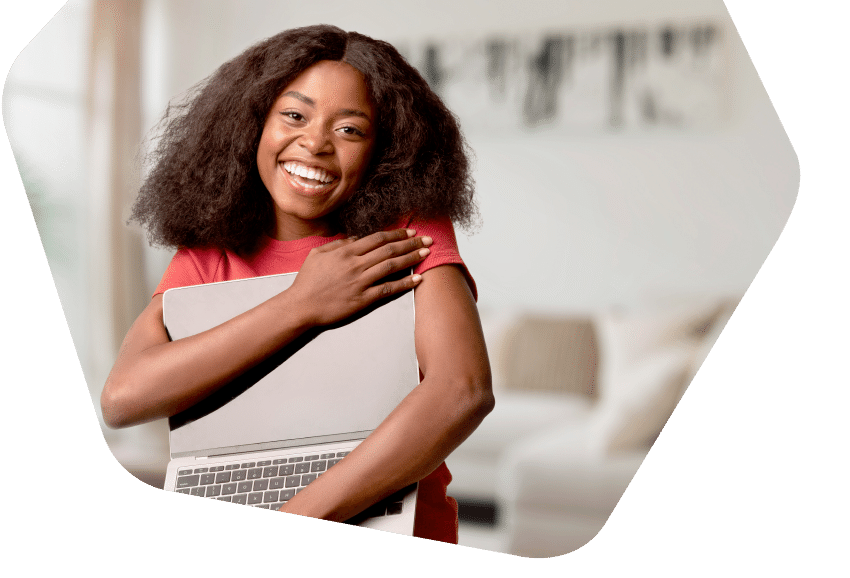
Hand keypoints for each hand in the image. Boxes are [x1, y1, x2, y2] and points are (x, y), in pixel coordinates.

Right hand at [286, 228, 431, 326]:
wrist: (300, 306)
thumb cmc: (307, 281)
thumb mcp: (318, 254)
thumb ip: (338, 244)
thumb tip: (356, 239)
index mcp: (346, 251)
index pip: (378, 238)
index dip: (397, 234)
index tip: (411, 231)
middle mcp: (356, 264)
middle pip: (389, 250)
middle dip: (411, 242)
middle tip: (428, 239)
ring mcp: (360, 282)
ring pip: (392, 266)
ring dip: (412, 258)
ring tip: (427, 253)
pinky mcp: (363, 299)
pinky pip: (388, 289)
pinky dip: (404, 283)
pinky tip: (418, 279)